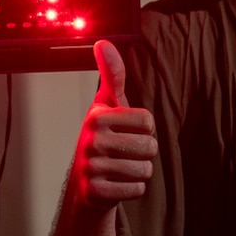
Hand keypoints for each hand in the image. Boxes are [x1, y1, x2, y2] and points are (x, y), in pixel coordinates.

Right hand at [71, 39, 156, 206]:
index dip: (145, 129)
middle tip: (124, 153)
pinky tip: (117, 184)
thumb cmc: (103, 139)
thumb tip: (104, 43)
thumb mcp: (108, 105)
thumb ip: (112, 75)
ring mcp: (91, 168)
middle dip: (144, 153)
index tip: (127, 131)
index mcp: (97, 117)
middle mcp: (90, 141)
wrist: (86, 183)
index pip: (148, 122)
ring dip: (139, 172)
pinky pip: (137, 190)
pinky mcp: (95, 192)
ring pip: (145, 170)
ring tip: (121, 168)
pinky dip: (132, 189)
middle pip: (150, 147)